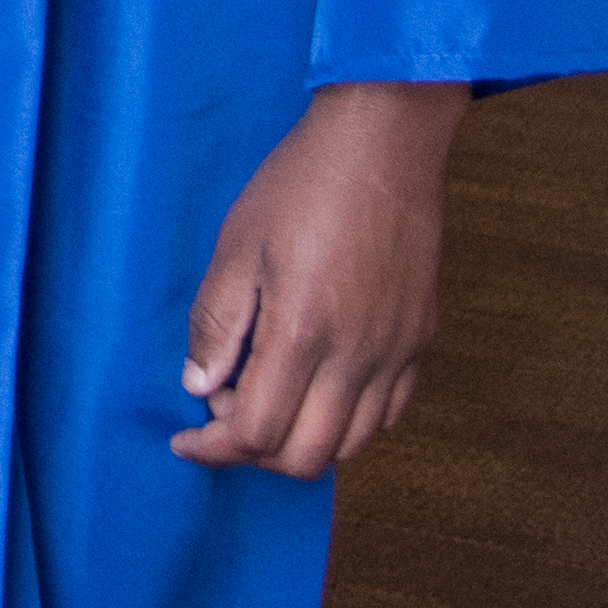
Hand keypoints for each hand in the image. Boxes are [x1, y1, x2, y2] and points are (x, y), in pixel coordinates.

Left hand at [174, 80, 465, 474]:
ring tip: (265, 401)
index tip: (186, 440)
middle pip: (308, 456)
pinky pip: (388, 414)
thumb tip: (200, 387)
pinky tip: (315, 390)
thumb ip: (218, 324)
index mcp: (304, 334)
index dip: (214, 449)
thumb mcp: (236, 248)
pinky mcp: (421, 342)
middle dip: (255, 454)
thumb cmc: (299, 188)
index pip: (258, 433)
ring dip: (302, 441)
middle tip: (221, 417)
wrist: (382, 150)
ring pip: (353, 444)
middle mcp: (359, 357)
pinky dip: (347, 422)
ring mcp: (398, 354)